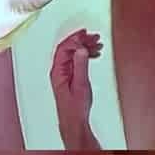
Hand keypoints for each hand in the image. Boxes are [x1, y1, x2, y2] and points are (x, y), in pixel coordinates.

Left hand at [50, 29, 102, 144]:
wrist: (73, 121)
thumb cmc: (75, 107)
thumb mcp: (80, 84)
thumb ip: (80, 65)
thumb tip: (81, 49)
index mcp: (57, 71)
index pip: (64, 48)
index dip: (74, 38)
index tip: (84, 33)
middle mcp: (58, 71)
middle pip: (68, 49)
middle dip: (81, 41)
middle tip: (94, 37)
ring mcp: (63, 74)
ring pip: (72, 54)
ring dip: (84, 47)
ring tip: (97, 45)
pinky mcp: (69, 77)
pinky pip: (75, 61)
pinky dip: (84, 56)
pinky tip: (93, 55)